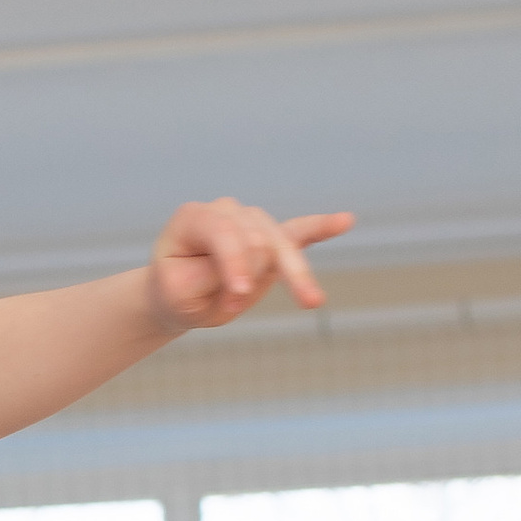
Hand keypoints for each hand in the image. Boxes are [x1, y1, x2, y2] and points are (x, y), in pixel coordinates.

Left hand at [144, 199, 352, 334]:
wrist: (177, 296)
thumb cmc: (175, 292)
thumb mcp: (177, 293)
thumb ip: (211, 277)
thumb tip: (252, 273)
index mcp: (195, 217)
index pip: (225, 232)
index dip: (234, 263)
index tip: (237, 296)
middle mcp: (226, 211)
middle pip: (257, 240)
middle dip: (246, 283)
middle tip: (226, 309)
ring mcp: (252, 222)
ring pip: (281, 245)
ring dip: (285, 279)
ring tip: (293, 304)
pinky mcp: (273, 239)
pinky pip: (301, 232)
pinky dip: (322, 228)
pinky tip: (345, 221)